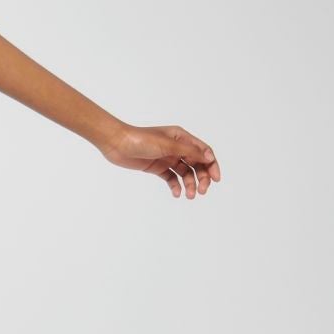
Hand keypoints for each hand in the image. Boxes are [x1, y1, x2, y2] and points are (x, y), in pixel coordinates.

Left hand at [99, 123, 220, 197]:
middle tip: (202, 191)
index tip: (216, 179)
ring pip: (184, 173)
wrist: (117, 144)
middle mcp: (176, 147)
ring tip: (189, 196)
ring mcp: (167, 158)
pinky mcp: (157, 167)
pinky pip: (171, 178)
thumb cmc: (141, 140)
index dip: (212, 165)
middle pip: (196, 164)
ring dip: (189, 184)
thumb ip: (189, 151)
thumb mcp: (167, 145)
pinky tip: (176, 193)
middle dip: (202, 178)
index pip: (203, 151)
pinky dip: (175, 186)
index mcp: (181, 137)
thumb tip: (209, 157)